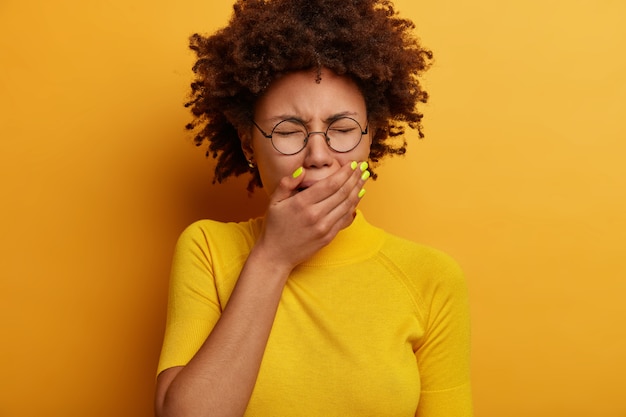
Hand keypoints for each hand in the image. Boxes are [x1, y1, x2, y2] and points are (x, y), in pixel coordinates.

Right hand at [254, 161, 368, 271]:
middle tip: (363, 167)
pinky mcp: (328, 237)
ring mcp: (323, 228)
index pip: (330, 184)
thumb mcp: (274, 202)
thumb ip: (287, 183)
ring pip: (347, 205)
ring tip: (364, 178)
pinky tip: (358, 196)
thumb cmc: (274, 227)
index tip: (352, 163)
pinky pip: (345, 219)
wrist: (276, 255)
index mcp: (302, 203)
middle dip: (355, 177)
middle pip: (342, 192)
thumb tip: (302, 171)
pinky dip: (354, 206)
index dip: (344, 173)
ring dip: (358, 190)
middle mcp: (315, 215)